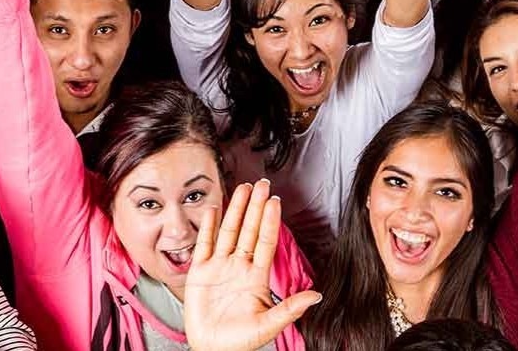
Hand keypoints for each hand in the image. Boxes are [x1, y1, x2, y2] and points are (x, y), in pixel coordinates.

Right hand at [184, 181, 321, 350]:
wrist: (212, 349)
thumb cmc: (240, 341)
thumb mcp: (269, 325)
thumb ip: (291, 309)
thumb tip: (317, 296)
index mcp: (256, 277)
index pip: (265, 242)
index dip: (270, 221)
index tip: (275, 201)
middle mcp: (239, 267)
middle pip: (248, 230)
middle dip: (255, 206)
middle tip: (262, 183)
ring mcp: (219, 267)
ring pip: (228, 232)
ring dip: (235, 210)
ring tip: (242, 188)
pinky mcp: (200, 272)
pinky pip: (205, 244)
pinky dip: (208, 227)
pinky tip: (212, 210)